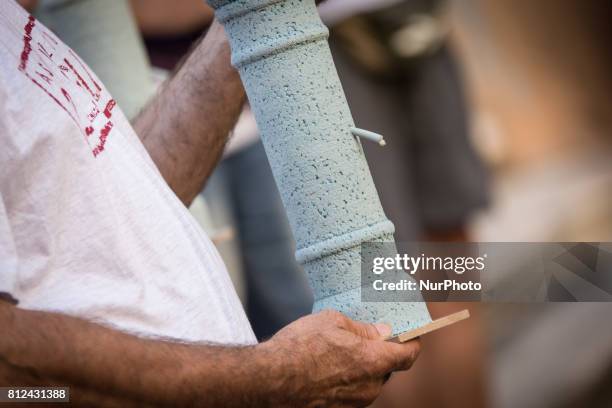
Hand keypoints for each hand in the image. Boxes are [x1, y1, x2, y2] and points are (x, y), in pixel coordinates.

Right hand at [257, 310, 420, 406]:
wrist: (268, 380)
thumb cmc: (299, 347)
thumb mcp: (332, 322)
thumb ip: (362, 329)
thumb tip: (380, 332)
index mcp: (374, 361)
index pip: (408, 355)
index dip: (412, 342)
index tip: (410, 333)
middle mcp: (369, 387)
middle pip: (387, 368)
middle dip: (379, 352)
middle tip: (364, 335)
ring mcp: (353, 402)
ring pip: (368, 380)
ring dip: (361, 365)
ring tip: (337, 349)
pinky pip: (351, 390)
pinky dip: (346, 377)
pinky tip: (326, 364)